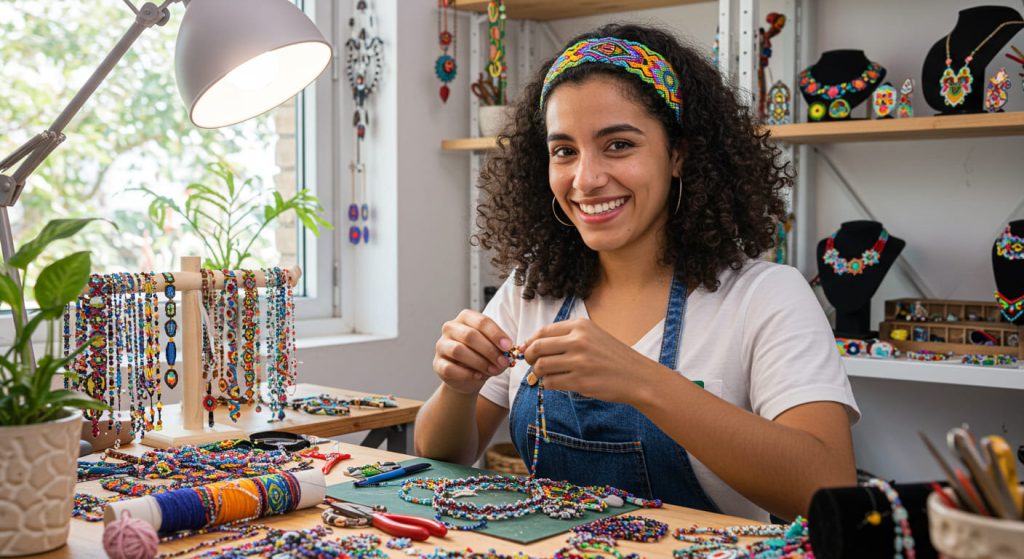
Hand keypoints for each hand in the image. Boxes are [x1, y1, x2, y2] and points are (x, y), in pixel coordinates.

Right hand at [433, 309, 513, 394]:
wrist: (468, 376)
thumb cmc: (483, 356)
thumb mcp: (495, 349)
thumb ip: (501, 348)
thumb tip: (507, 352)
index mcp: (466, 318)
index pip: (481, 321)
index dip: (496, 334)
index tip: (508, 347)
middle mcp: (451, 328)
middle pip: (470, 335)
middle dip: (489, 350)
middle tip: (502, 361)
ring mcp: (442, 345)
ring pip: (458, 350)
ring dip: (479, 362)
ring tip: (492, 370)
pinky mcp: (437, 363)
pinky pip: (449, 368)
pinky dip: (466, 374)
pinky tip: (478, 376)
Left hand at [523, 318, 663, 403]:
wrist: (637, 377)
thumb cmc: (612, 357)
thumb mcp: (592, 336)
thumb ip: (564, 337)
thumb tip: (528, 345)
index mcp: (581, 326)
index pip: (543, 331)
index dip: (530, 342)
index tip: (527, 351)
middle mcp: (579, 340)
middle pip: (537, 348)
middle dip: (529, 358)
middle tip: (533, 364)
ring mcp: (579, 361)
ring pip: (541, 367)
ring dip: (539, 373)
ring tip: (549, 375)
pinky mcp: (580, 381)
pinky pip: (551, 382)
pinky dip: (549, 384)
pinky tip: (559, 383)